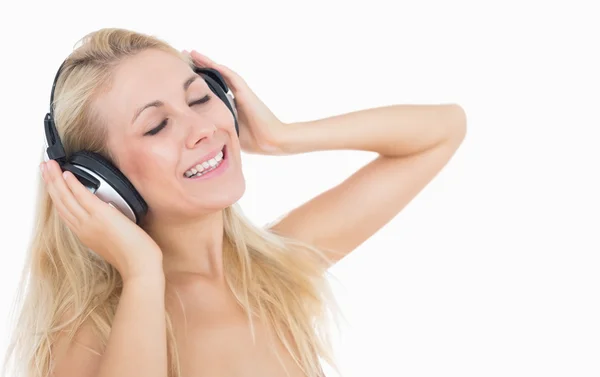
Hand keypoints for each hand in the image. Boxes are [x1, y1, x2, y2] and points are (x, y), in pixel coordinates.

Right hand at [41, 160, 163, 281]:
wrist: (139, 265)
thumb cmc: (133, 257)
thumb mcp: (112, 241)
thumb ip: (105, 228)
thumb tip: (110, 216)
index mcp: (85, 234)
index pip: (65, 212)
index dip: (56, 196)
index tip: (52, 184)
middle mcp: (82, 228)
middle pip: (60, 203)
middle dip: (50, 184)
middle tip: (43, 168)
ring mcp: (89, 222)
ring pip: (66, 198)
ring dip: (56, 179)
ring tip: (49, 165)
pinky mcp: (100, 215)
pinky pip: (82, 196)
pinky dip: (73, 184)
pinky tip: (67, 174)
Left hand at [185, 50, 286, 154]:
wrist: (270, 141)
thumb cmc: (253, 141)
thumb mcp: (228, 133)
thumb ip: (217, 128)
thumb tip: (199, 132)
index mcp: (231, 105)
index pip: (211, 89)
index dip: (198, 81)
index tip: (183, 76)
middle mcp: (235, 95)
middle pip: (214, 77)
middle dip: (199, 67)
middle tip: (184, 57)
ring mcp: (241, 92)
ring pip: (220, 72)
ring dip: (206, 62)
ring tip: (191, 53)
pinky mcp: (245, 92)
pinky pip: (230, 76)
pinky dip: (218, 68)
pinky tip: (206, 61)